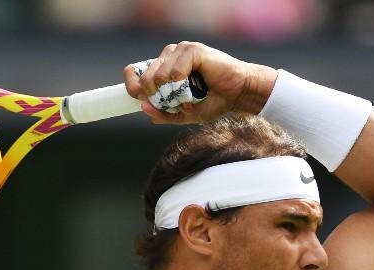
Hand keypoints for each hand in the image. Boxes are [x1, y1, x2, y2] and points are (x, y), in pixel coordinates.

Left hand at [123, 41, 276, 124]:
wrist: (239, 94)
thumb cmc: (216, 101)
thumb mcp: (186, 114)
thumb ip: (165, 113)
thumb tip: (144, 109)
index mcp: (164, 68)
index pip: (137, 72)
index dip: (134, 86)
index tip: (142, 98)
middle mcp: (170, 56)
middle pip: (146, 75)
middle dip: (157, 95)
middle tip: (177, 103)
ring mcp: (181, 51)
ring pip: (159, 74)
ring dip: (172, 92)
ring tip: (190, 97)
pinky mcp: (192, 50)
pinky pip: (175, 70)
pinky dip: (183, 83)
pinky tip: (195, 87)